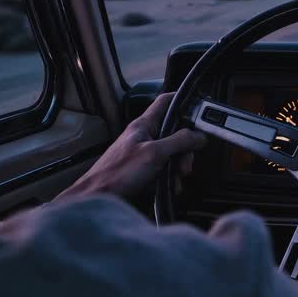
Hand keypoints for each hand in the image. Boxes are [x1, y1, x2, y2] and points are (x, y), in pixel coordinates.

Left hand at [56, 92, 204, 202]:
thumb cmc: (119, 172)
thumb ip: (179, 141)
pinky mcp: (143, 169)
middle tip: (187, 162)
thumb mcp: (155, 153)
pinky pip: (164, 167)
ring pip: (171, 152)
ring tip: (178, 178)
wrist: (97, 196)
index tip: (199, 108)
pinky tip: (172, 186)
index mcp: (144, 124)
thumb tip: (199, 136)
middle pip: (175, 131)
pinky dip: (171, 176)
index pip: (165, 101)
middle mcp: (145, 135)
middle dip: (186, 147)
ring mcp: (144, 152)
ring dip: (179, 165)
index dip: (182, 100)